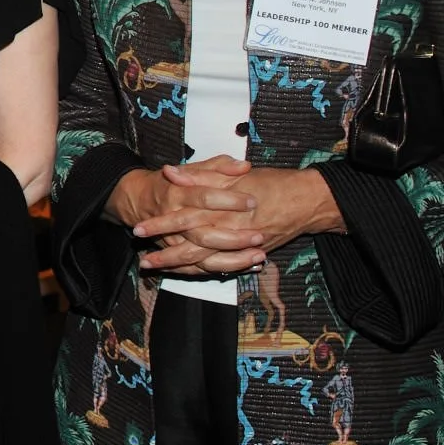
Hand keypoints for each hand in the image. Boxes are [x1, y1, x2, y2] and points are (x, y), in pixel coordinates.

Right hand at [112, 158, 264, 275]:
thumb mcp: (193, 168)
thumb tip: (245, 166)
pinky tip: (249, 266)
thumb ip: (220, 166)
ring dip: (233, 260)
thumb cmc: (172, 182)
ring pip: (203, 257)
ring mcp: (174, 241)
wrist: (139, 200)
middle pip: (204, 234)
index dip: (229, 200)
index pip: (205, 198)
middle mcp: (174, 220)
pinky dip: (223, 270)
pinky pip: (200, 268)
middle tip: (259, 236)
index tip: (253, 201)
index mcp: (178, 193)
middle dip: (233, 238)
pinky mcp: (177, 254)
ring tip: (259, 256)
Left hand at [133, 165, 340, 268]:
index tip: (138, 225)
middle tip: (142, 260)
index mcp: (220, 205)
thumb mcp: (233, 173)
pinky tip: (183, 273)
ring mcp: (238, 244)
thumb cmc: (270, 182)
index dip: (160, 222)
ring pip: (202, 260)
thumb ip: (200, 173)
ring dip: (176, 266)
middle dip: (163, 253)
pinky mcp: (248, 254)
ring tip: (154, 269)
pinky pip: (220, 268)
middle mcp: (226, 228)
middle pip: (188, 244)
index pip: (182, 215)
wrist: (305, 200)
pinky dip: (201, 271)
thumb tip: (170, 171)